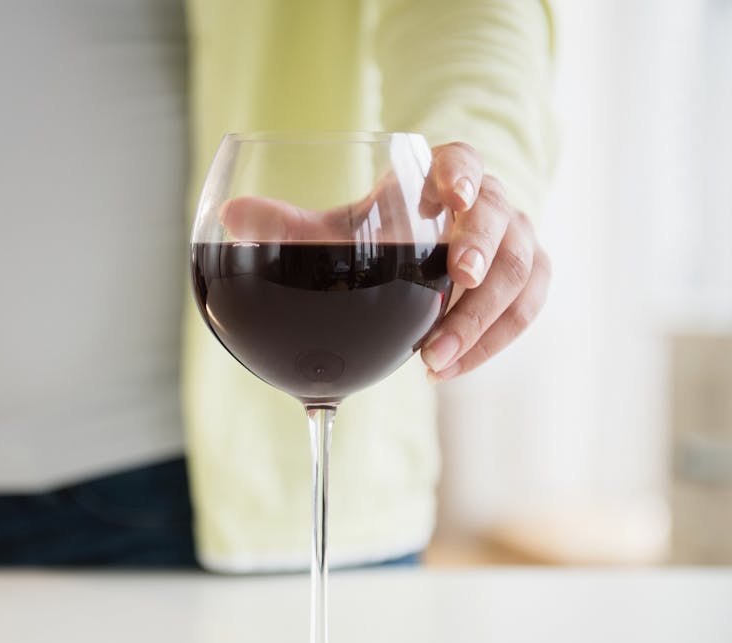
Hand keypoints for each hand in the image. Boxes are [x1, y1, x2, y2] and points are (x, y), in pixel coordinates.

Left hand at [218, 141, 549, 382]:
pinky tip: (450, 368)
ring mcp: (515, 239)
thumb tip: (230, 217)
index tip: (451, 195)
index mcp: (442, 174)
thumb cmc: (376, 231)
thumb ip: (287, 227)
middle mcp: (489, 202)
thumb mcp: (336, 229)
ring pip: (520, 270)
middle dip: (481, 251)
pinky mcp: (526, 276)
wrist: (425, 247)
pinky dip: (493, 340)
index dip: (462, 174)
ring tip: (435, 359)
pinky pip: (526, 308)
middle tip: (458, 280)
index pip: (463, 159)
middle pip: (501, 219)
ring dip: (481, 317)